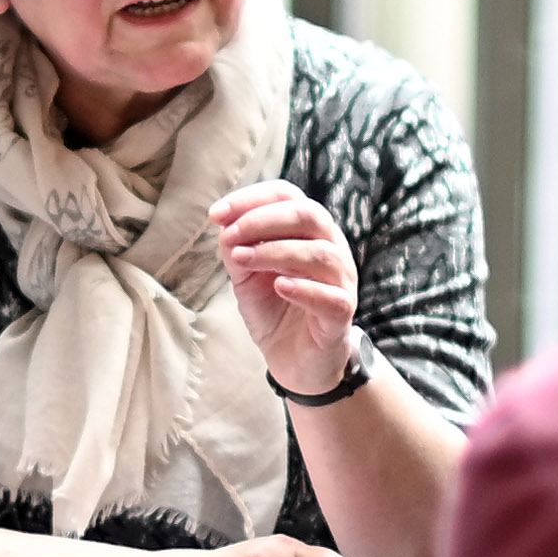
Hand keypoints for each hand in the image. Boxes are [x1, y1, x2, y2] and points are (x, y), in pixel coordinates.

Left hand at [213, 180, 362, 394]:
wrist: (295, 360)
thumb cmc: (275, 308)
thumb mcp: (246, 275)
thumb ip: (237, 247)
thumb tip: (224, 223)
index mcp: (309, 231)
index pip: (288, 196)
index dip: (251, 199)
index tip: (216, 214)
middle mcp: (331, 248)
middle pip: (308, 215)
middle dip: (263, 220)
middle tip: (229, 236)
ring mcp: (341, 281)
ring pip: (319, 253)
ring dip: (275, 252)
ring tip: (242, 260)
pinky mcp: (341, 314)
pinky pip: (331, 297)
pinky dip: (304, 288)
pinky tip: (279, 286)